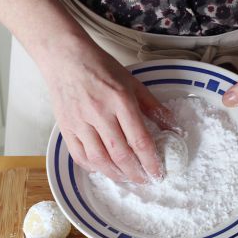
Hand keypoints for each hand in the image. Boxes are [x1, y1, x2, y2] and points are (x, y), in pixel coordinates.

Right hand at [43, 40, 170, 183]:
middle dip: (136, 173)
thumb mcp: (132, 82)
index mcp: (121, 100)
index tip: (158, 173)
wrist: (65, 57)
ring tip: (126, 178)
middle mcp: (100, 113)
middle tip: (145, 180)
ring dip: (116, 174)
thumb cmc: (100, 67)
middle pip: (121, 155)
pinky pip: (80, 156)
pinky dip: (93, 167)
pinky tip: (103, 168)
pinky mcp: (66, 127)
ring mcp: (81, 122)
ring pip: (100, 160)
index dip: (151, 162)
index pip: (140, 140)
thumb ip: (152, 106)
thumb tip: (172, 126)